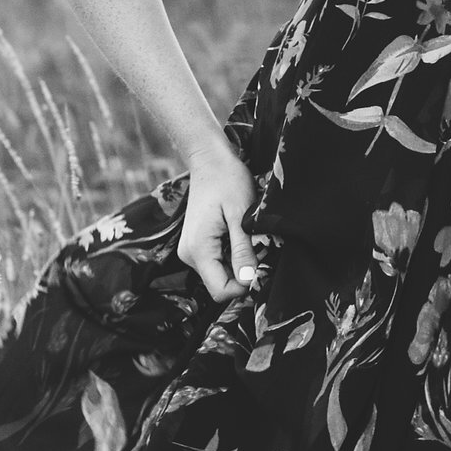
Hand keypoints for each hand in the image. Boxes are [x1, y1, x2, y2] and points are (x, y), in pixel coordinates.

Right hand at [177, 138, 261, 303]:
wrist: (210, 159)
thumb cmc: (227, 180)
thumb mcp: (240, 215)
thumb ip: (243, 250)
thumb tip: (249, 281)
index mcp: (198, 250)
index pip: (221, 291)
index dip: (244, 286)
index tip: (262, 266)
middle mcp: (189, 255)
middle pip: (220, 285)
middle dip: (243, 274)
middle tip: (258, 248)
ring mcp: (190, 250)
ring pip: (219, 274)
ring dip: (238, 263)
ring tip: (247, 237)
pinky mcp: (196, 245)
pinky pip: (216, 262)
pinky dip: (231, 255)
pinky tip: (238, 235)